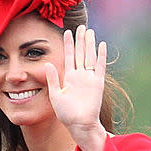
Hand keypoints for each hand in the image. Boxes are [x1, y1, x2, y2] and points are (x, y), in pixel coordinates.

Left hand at [45, 25, 106, 150]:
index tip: (67, 32)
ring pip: (89, 56)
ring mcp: (89, 78)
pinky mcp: (98, 83)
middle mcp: (80, 75)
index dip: (68, 44)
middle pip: (80, 53)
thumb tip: (48, 64)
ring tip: (89, 31)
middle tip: (81, 26)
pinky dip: (101, 56)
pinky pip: (99, 67)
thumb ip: (52, 79)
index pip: (69, 56)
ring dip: (90, 44)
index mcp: (69, 77)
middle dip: (80, 40)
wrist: (79, 124)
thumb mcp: (55, 95)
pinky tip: (102, 45)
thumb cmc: (66, 113)